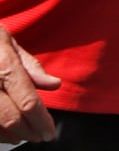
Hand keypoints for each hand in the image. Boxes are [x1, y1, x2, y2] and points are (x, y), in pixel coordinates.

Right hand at [0, 24, 58, 143]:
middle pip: (11, 118)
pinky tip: (4, 134)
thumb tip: (54, 85)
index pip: (28, 101)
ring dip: (11, 136)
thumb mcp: (6, 41)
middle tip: (41, 136)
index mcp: (4, 65)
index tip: (50, 132)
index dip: (41, 121)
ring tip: (24, 136)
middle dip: (29, 131)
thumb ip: (29, 66)